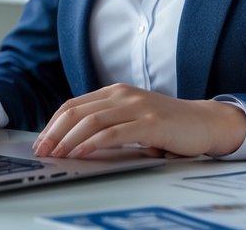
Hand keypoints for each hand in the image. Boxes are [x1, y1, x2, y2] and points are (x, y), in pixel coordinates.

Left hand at [31, 83, 245, 158]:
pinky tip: (81, 153)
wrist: (204, 123)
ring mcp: (136, 107)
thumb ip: (108, 123)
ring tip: (56, 154)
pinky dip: (92, 143)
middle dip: (54, 132)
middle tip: (42, 151)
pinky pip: (113, 133)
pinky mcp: (149, 124)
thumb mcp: (132, 118)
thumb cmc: (167, 125)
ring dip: (68, 140)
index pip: (73, 105)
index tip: (40, 142)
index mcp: (114, 92)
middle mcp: (123, 95)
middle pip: (76, 111)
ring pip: (91, 121)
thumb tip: (72, 143)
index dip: (53, 124)